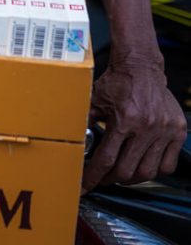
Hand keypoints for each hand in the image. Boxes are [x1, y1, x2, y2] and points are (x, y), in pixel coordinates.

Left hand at [82, 60, 186, 191]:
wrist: (140, 65)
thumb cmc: (118, 81)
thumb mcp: (95, 99)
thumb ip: (85, 120)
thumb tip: (72, 140)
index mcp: (124, 120)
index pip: (106, 159)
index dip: (93, 176)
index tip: (86, 185)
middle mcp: (145, 127)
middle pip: (127, 171)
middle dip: (112, 178)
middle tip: (104, 176)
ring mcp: (163, 130)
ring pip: (148, 171)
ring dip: (133, 177)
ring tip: (123, 172)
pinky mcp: (177, 130)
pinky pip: (168, 164)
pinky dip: (156, 169)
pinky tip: (144, 164)